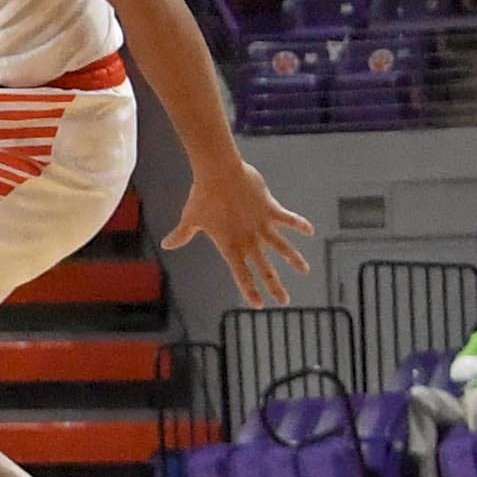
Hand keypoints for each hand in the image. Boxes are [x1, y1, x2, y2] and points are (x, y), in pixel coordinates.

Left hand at [161, 159, 313, 306]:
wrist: (219, 173)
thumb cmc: (202, 196)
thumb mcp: (190, 218)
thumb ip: (181, 234)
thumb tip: (167, 244)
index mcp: (230, 245)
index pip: (241, 273)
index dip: (250, 289)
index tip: (259, 304)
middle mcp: (248, 239)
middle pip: (265, 267)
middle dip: (275, 285)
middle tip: (285, 300)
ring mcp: (261, 224)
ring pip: (282, 246)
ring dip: (293, 259)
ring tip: (305, 270)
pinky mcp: (270, 208)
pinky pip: (288, 218)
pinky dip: (299, 224)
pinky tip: (310, 230)